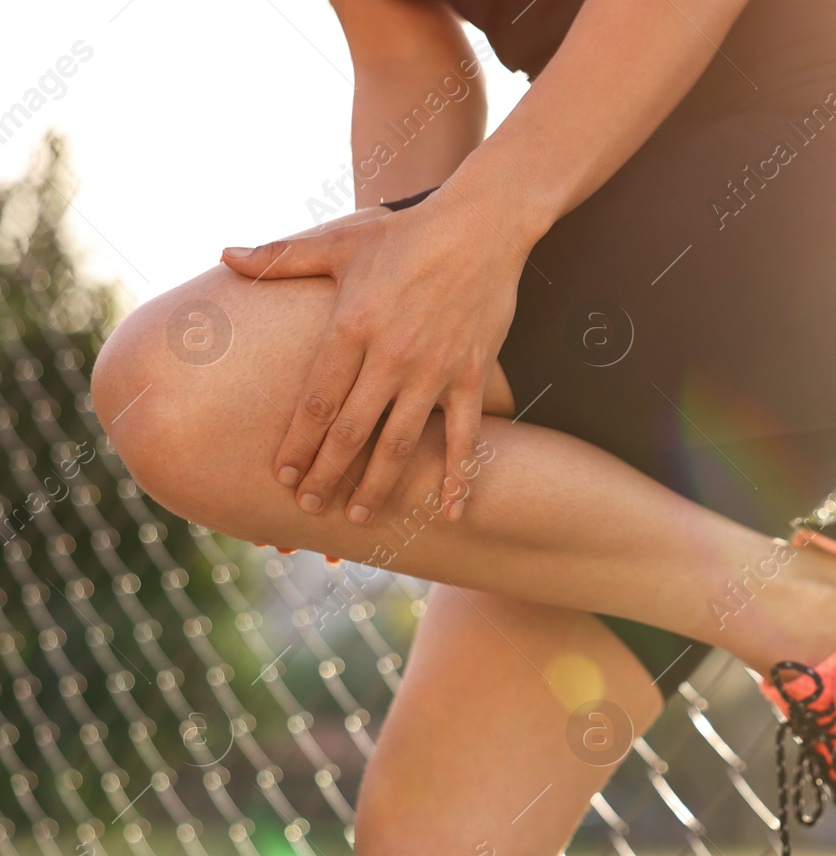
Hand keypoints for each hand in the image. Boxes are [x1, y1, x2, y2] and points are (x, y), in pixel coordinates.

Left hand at [220, 189, 526, 523]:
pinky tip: (450, 513)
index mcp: (352, 326)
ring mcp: (434, 369)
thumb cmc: (407, 233)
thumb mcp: (340, 241)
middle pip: (351, 431)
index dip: (297, 443)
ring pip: (401, 443)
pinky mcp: (471, 374)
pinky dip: (459, 477)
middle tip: (308, 508)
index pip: (316, 400)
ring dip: (379, 485)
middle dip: (327, 475)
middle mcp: (391, 356)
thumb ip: (282, 256)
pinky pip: (465, 436)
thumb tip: (224, 254)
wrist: (482, 226)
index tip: (282, 475)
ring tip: (362, 518)